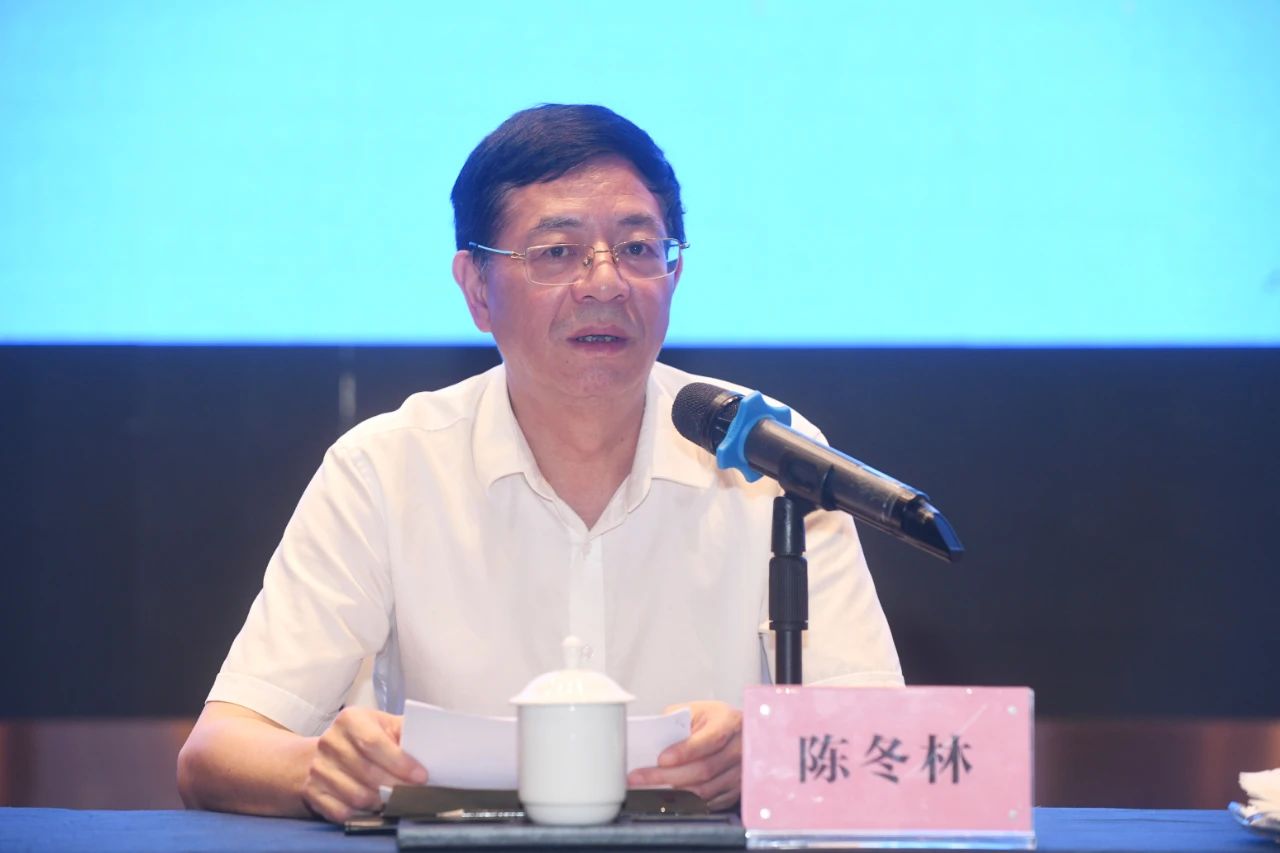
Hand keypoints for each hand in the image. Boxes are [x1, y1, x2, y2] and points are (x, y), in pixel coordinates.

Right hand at [302, 707, 427, 821]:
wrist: (328, 751)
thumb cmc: (366, 737)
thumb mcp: (385, 726)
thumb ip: (405, 733)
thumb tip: (432, 746)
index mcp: (350, 719)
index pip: (373, 743)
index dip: (399, 763)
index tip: (421, 777)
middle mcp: (330, 741)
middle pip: (367, 773)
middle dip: (396, 787)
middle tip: (414, 794)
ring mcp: (318, 768)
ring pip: (356, 796)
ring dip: (381, 803)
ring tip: (395, 800)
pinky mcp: (312, 792)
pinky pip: (341, 812)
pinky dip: (362, 814)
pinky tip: (374, 808)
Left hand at [627, 700, 742, 810]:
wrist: (738, 732)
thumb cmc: (714, 720)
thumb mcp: (696, 710)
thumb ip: (676, 720)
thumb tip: (652, 738)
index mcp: (729, 722)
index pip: (709, 740)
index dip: (684, 752)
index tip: (661, 759)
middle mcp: (738, 749)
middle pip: (704, 769)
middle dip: (668, 776)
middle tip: (641, 778)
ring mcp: (739, 772)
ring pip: (705, 790)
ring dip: (673, 793)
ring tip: (648, 789)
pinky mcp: (735, 790)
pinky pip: (709, 802)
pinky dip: (686, 802)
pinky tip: (668, 797)